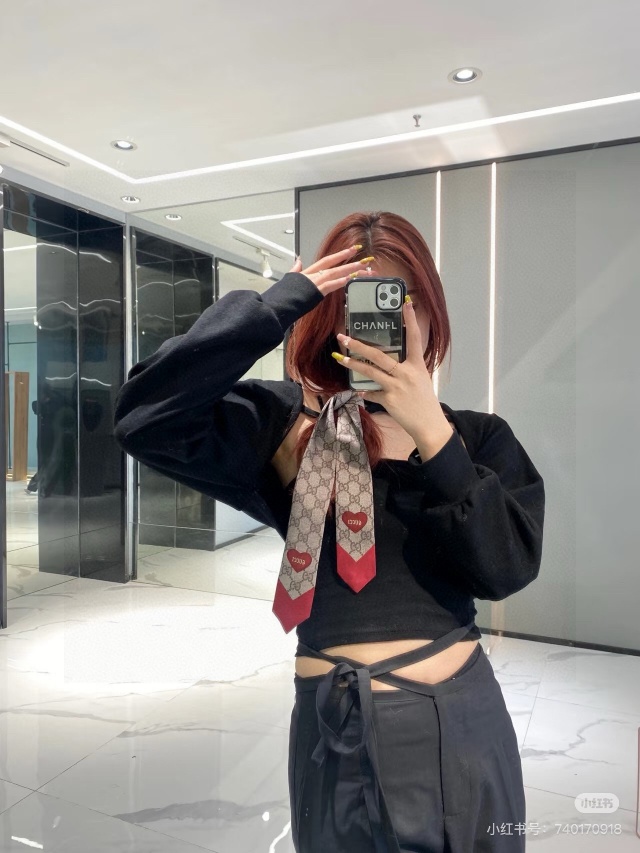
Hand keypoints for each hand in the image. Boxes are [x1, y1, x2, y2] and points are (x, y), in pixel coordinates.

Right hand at [289, 246, 375, 296]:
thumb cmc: (283, 293)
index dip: (341, 254)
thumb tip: (298, 259)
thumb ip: (296, 268)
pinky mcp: (316, 292)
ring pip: (336, 273)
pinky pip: (330, 285)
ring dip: (351, 270)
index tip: (353, 250)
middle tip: (366, 259)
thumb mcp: (289, 278)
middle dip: (351, 261)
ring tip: (364, 268)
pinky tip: (349, 279)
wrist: (278, 302)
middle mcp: (314, 275)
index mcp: (309, 272)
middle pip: (335, 265)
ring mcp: (316, 282)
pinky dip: (339, 282)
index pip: (328, 260)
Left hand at [333, 299, 452, 451]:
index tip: (406, 303)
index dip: (411, 320)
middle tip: (344, 337)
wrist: (429, 425)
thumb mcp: (420, 380)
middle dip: (359, 345)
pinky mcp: (390, 400)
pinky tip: (358, 391)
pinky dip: (366, 392)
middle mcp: (407, 373)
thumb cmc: (425, 401)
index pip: (415, 338)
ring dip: (353, 364)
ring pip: (371, 372)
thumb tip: (389, 363)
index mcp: (417, 365)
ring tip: (340, 358)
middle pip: (380, 355)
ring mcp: (397, 387)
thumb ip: (406, 369)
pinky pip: (372, 393)